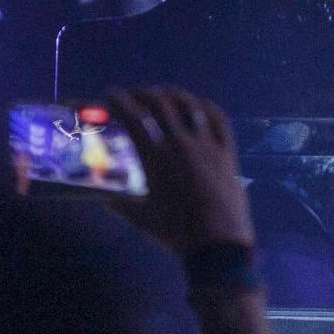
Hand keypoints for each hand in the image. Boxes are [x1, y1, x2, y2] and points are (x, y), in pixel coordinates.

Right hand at [107, 86, 254, 256]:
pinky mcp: (228, 151)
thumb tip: (105, 199)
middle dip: (144, 93)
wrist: (216, 241)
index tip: (110, 94)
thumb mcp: (140, 217)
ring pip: (191, 107)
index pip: (133, 119)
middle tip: (134, 93)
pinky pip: (220, 120)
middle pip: (161, 105)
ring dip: (175, 95)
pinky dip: (208, 107)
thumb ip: (120, 204)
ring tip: (164, 92)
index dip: (120, 102)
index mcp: (155, 157)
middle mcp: (181, 143)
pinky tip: (201, 104)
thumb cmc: (174, 230)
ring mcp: (208, 144)